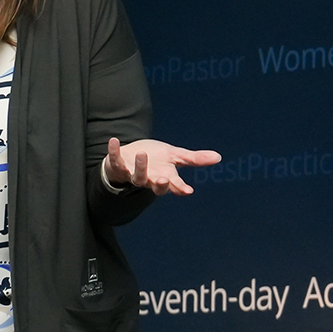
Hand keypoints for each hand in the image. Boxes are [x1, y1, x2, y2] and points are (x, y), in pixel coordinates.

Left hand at [104, 137, 221, 195]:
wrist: (132, 156)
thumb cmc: (156, 159)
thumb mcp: (175, 157)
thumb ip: (194, 159)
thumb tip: (218, 157)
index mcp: (164, 177)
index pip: (173, 185)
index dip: (180, 188)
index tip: (187, 190)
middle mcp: (149, 179)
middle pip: (154, 185)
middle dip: (158, 183)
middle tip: (163, 178)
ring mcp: (132, 174)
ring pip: (136, 176)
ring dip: (140, 166)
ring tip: (142, 155)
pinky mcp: (118, 165)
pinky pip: (115, 160)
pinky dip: (114, 151)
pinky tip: (114, 140)